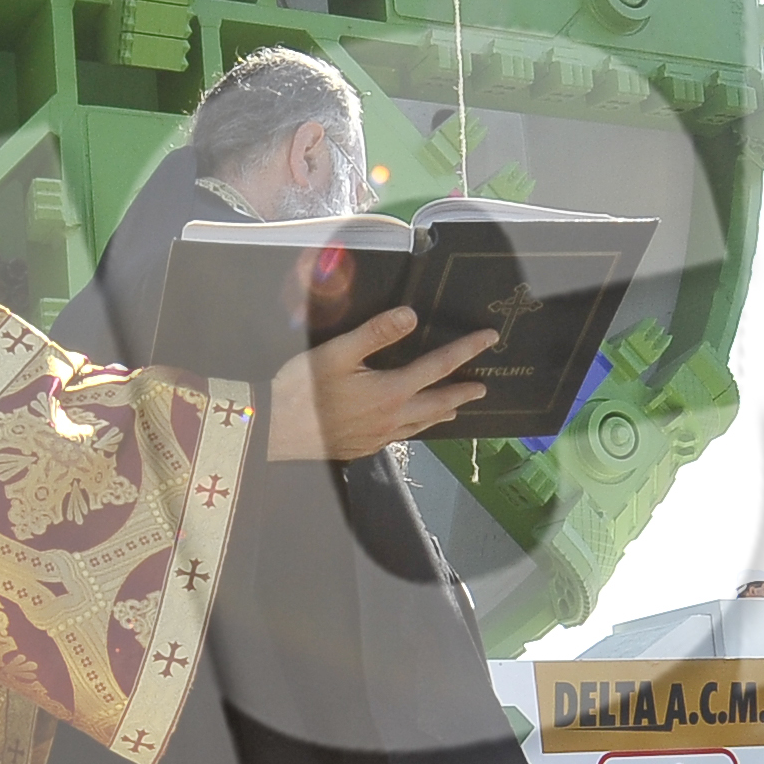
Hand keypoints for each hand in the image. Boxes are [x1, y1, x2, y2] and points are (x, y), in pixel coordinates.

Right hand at [268, 307, 496, 462]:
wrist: (274, 431)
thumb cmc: (302, 389)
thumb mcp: (337, 352)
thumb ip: (375, 333)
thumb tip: (411, 316)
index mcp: (391, 392)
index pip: (438, 367)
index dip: (466, 351)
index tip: (489, 340)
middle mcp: (392, 418)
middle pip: (438, 403)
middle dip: (462, 393)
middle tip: (483, 388)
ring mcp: (379, 437)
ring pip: (422, 425)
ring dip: (442, 414)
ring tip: (455, 410)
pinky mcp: (363, 447)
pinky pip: (402, 437)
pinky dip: (416, 429)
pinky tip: (410, 427)